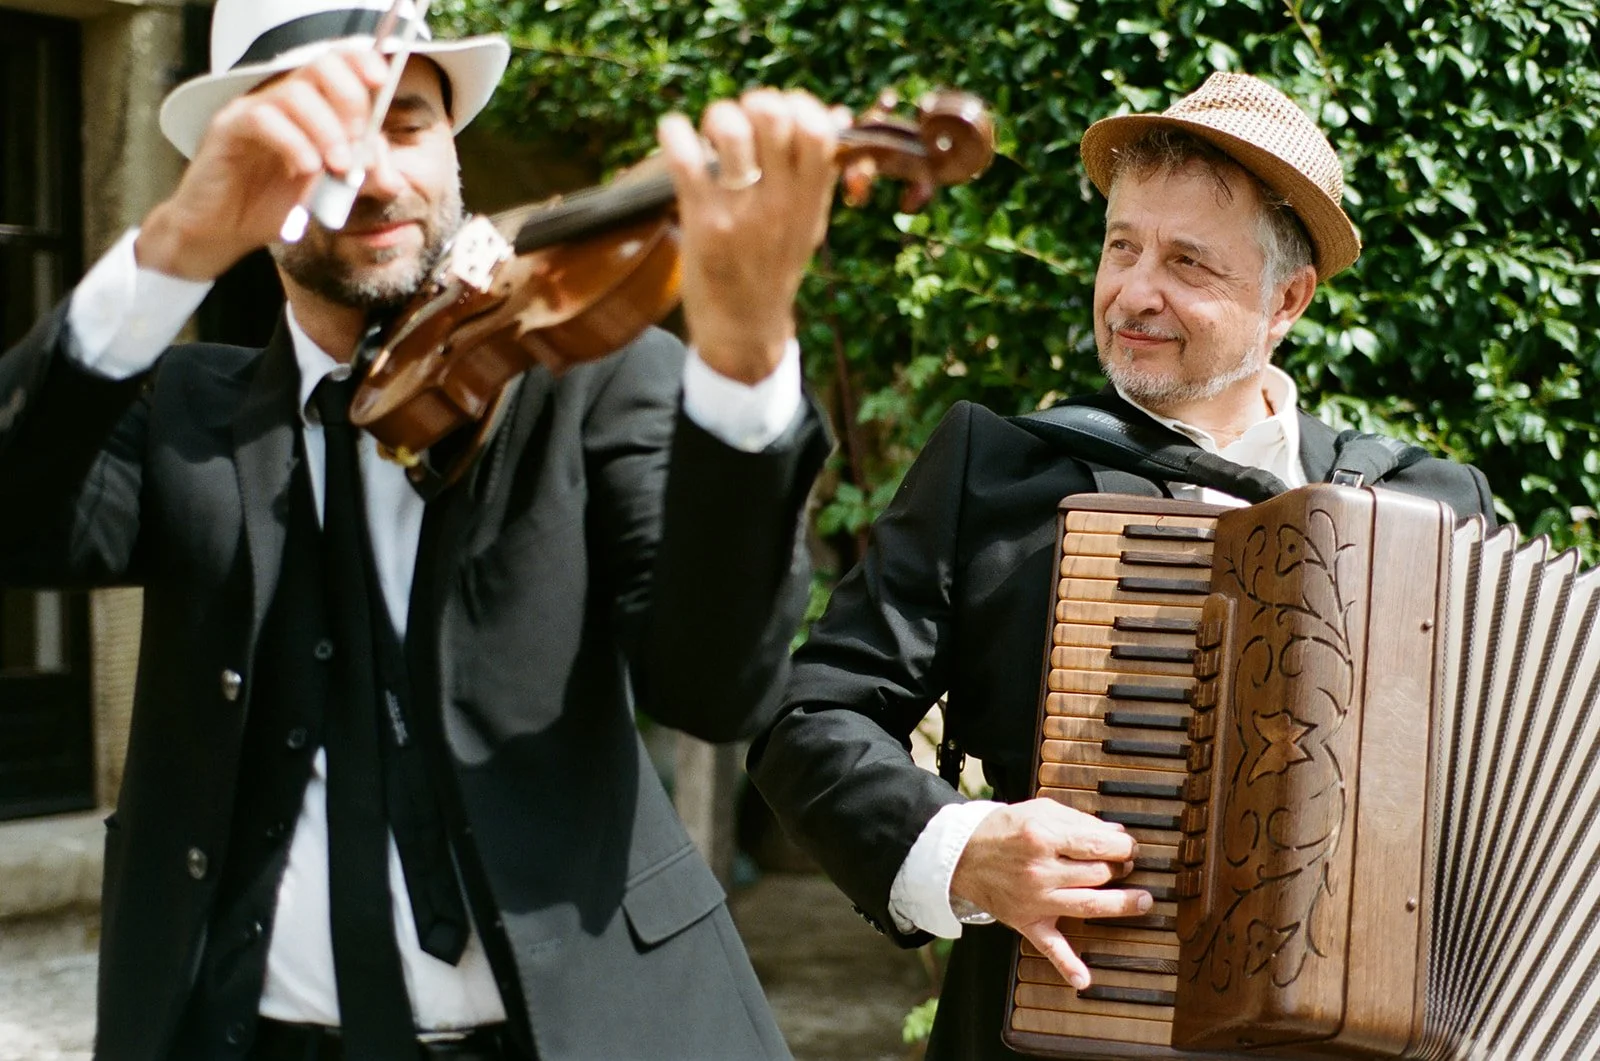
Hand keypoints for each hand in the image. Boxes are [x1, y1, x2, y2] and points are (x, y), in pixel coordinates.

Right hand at [136, 49, 390, 281]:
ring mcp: (253, 109)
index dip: (361, 63)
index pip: (337, 63)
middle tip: (358, 139)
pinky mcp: (227, 127)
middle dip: (349, 99)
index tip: (381, 81)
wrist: (226, 231)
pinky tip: (306, 169)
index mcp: (311, 105)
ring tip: (337, 166)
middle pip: (320, 66)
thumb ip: (359, 175)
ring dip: (326, 130)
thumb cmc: (274, 204)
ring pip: (294, 94)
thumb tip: (387, 168)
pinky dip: (293, 142)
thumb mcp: (330, 191)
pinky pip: (262, 119)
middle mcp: (281, 99)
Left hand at [656, 89, 841, 384]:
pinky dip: (674, 133)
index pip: (818, 129)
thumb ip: (820, 172)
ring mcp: (741, 213)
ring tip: (709, 134)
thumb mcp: (809, 223)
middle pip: (773, 117)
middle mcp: (780, 203)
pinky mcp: (703, 222)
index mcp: (811, 200)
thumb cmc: (774, 269)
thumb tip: (835, 114)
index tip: (781, 113)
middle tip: (741, 121)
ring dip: (715, 116)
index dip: (798, 105)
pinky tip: (675, 136)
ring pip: (730, 130)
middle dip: (752, 103)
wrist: (744, 329)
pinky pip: (684, 158)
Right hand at [950, 798, 1148, 989]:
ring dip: (1121, 905)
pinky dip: (1066, 965)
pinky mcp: (1026, 922)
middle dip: (1119, 868)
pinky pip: (1049, 946)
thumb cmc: (1003, 829)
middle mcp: (1040, 871)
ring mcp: (1034, 900)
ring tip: (1142, 901)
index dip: (1122, 845)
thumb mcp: (1038, 811)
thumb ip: (1077, 820)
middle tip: (1126, 866)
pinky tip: (1084, 979)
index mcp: (1043, 837)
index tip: (1129, 846)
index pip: (1097, 844)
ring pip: (1088, 905)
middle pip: (1098, 874)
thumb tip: (1115, 832)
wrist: (962, 855)